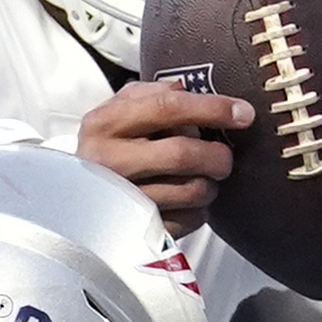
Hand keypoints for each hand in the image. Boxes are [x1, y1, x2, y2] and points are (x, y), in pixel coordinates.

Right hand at [77, 80, 252, 235]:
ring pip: (191, 190)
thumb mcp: (123, 109)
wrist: (79, 193)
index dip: (212, 109)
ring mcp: (121, 198)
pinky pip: (189, 219)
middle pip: (182, 154)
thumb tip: (197, 92)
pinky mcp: (136, 229)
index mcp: (106, 123)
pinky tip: (188, 201)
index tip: (242, 114)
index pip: (167, 108)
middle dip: (217, 156)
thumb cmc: (112, 145)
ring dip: (210, 184)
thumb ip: (156, 94)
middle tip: (224, 157)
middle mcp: (108, 160)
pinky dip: (200, 210)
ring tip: (202, 178)